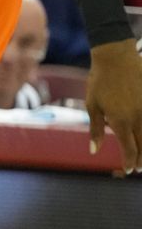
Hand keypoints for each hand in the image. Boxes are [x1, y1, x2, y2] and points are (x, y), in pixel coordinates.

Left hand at [86, 38, 141, 173]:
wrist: (116, 58)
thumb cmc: (100, 81)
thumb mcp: (92, 105)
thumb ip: (95, 129)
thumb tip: (94, 151)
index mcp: (120, 121)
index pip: (129, 149)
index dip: (129, 162)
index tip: (127, 170)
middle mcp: (137, 118)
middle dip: (141, 160)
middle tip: (138, 168)